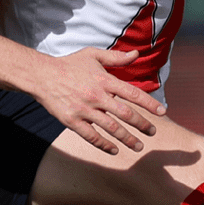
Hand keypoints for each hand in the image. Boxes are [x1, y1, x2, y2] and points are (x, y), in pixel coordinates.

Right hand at [28, 48, 167, 153]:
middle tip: (152, 132)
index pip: (132, 93)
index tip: (162, 112)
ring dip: (127, 139)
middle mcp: (96, 95)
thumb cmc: (69, 64)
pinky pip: (91, 136)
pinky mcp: (72, 121)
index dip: (149, 103)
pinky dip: (104, 145)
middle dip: (142, 124)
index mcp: (104, 79)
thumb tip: (136, 54)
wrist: (41, 75)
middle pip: (125, 114)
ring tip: (139, 146)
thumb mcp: (92, 55)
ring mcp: (84, 110)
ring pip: (111, 128)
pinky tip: (115, 150)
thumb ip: (116, 57)